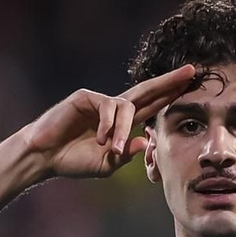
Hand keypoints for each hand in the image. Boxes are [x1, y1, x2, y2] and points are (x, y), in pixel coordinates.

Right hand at [19, 64, 196, 179]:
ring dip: (121, 130)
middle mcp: (113, 108)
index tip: (190, 88)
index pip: (152, 107)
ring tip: (112, 148)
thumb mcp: (106, 164)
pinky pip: (107, 107)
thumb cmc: (73, 161)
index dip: (170, 98)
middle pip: (147, 91)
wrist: (44, 157)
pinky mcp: (85, 97)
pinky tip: (98, 139)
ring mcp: (100, 101)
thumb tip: (147, 139)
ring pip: (126, 108)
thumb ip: (127, 154)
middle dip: (169, 82)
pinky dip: (107, 125)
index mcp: (121, 123)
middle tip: (191, 72)